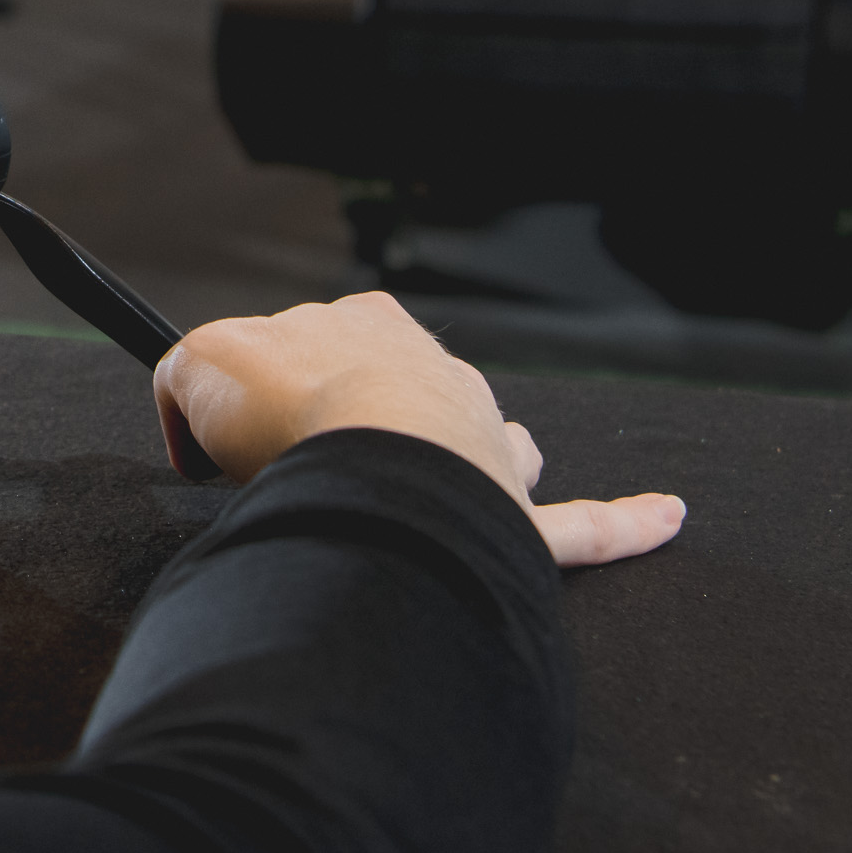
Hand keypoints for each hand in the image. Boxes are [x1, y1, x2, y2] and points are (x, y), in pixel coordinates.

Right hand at [154, 291, 685, 568]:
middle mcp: (438, 378)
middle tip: (313, 470)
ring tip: (455, 490)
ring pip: (490, 446)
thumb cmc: (291, 411)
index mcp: (366, 329)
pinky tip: (665, 516)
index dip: (269, 386)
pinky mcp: (520, 520)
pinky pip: (583, 523)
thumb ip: (186, 375)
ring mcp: (485, 447)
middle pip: (405, 391)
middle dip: (372, 418)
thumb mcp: (196, 367)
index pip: (316, 340)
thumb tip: (188, 411)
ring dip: (483, 460)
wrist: (369, 460)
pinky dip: (623, 521)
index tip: (235, 436)